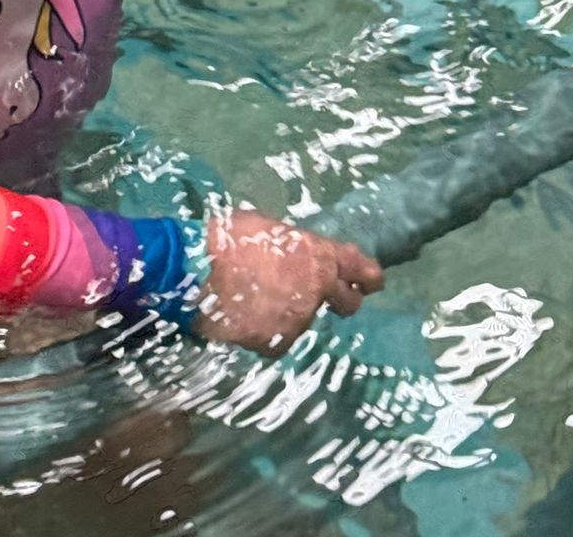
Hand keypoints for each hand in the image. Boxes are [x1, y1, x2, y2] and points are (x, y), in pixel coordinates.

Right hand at [196, 209, 382, 351]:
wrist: (198, 273)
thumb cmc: (229, 240)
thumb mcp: (268, 229)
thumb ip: (292, 246)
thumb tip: (294, 255)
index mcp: (317, 254)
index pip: (357, 266)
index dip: (369, 275)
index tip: (374, 281)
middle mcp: (317, 289)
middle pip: (347, 302)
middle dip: (343, 301)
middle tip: (330, 300)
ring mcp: (299, 318)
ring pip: (303, 320)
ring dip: (289, 313)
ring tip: (257, 300)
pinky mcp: (278, 342)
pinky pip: (278, 339)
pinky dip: (266, 332)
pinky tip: (245, 318)